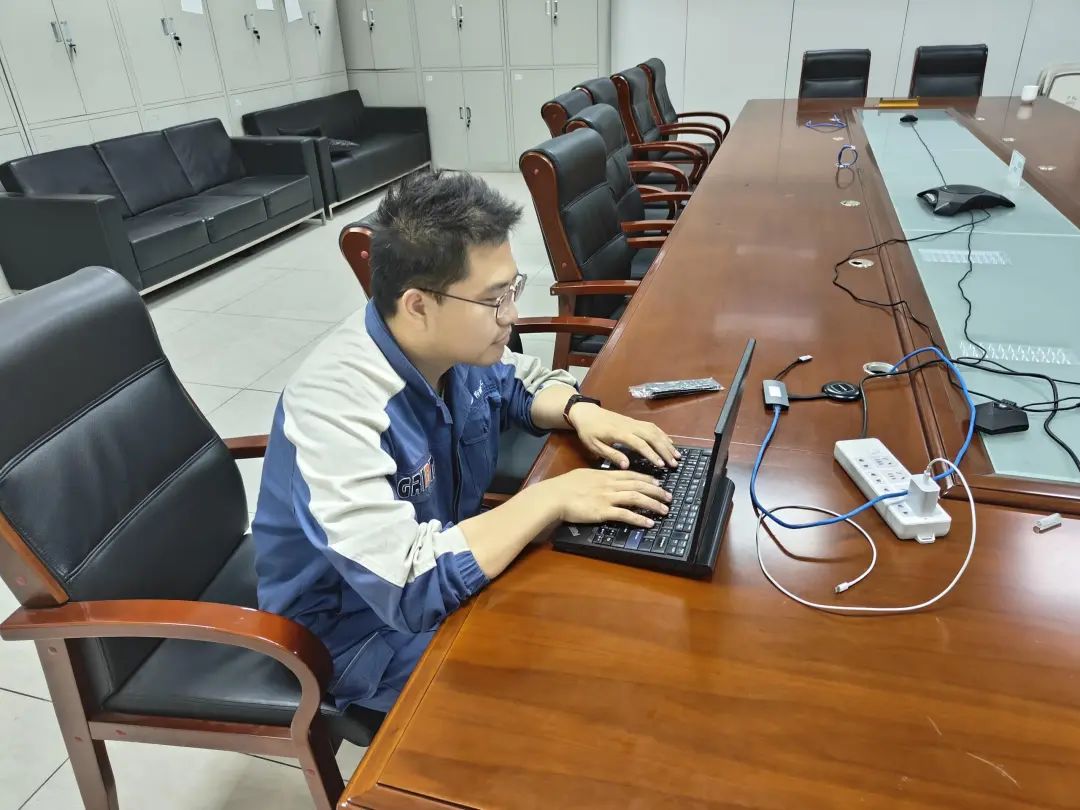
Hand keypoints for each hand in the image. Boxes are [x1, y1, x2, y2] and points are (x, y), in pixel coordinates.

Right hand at [534, 468, 672, 528]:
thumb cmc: (564, 487)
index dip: (647, 478)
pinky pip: (626, 514)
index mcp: (605, 475)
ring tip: (664, 510)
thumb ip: (597, 478)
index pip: (631, 475)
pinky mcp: (603, 511)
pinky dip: (639, 518)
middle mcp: (610, 484)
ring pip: (636, 498)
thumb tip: (603, 480)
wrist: (554, 496)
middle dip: (656, 491)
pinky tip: (649, 523)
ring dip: (653, 504)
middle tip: (668, 497)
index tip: (658, 483)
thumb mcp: (583, 476)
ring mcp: (607, 498)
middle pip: (638, 485)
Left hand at [568, 404, 679, 468]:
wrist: (586, 413)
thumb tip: (627, 465)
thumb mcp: (594, 446)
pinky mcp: (634, 421)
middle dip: (665, 450)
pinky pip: (652, 426)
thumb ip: (611, 455)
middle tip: (674, 463)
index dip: (651, 454)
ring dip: (667, 443)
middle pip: (652, 436)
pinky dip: (663, 434)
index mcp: (619, 433)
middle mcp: (630, 426)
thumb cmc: (588, 431)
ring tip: (676, 455)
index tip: (661, 465)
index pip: (640, 444)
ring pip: (654, 431)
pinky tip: (669, 443)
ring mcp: (633, 422)